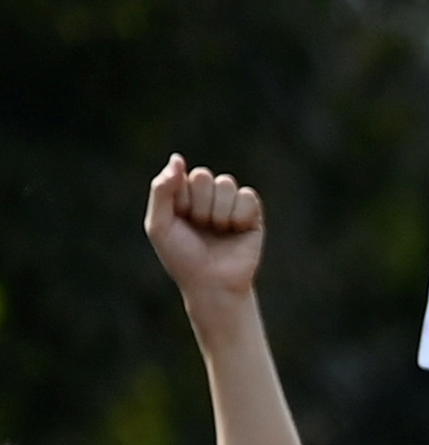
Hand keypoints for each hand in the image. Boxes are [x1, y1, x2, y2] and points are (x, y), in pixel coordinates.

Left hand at [140, 157, 265, 302]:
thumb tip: (178, 158)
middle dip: (200, 206)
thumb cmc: (182, 257)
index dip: (182, 200)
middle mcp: (207, 197)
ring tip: (218, 231)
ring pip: (226, 184)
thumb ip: (161, 189)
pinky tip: (236, 231)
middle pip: (205, 177)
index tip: (182, 222)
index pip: (184, 176)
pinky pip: (248, 196)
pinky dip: (239, 215)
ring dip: (219, 213)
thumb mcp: (159, 224)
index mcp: (183, 195)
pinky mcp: (253, 216)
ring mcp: (230, 205)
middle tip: (201, 228)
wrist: (212, 285)